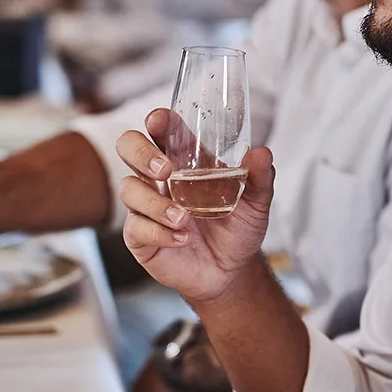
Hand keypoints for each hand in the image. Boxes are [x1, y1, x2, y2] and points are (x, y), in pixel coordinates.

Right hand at [117, 109, 273, 304]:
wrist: (232, 271)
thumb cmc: (237, 228)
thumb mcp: (256, 202)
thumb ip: (259, 177)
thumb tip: (262, 154)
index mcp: (184, 159)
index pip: (162, 130)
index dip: (157, 120)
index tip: (159, 121)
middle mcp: (159, 178)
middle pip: (128, 147)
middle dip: (140, 153)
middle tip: (165, 170)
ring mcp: (146, 206)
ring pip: (129, 189)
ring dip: (155, 203)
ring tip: (184, 219)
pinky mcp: (140, 236)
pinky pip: (135, 227)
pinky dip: (159, 232)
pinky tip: (181, 238)